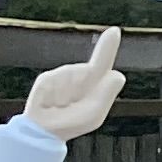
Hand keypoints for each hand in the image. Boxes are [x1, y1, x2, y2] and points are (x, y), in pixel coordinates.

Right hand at [24, 26, 125, 141]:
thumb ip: (107, 94)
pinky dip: (56, 95)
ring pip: (73, 76)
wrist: (43, 131)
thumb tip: (118, 74)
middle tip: (75, 105)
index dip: (108, 46)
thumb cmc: (71, 123)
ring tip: (63, 106)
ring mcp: (63, 75)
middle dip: (85, 87)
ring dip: (69, 94)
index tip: (114, 30)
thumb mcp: (95, 113)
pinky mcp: (47, 78)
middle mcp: (79, 76)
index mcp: (94, 84)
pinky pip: (55, 82)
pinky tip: (52, 103)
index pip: (102, 62)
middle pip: (90, 70)